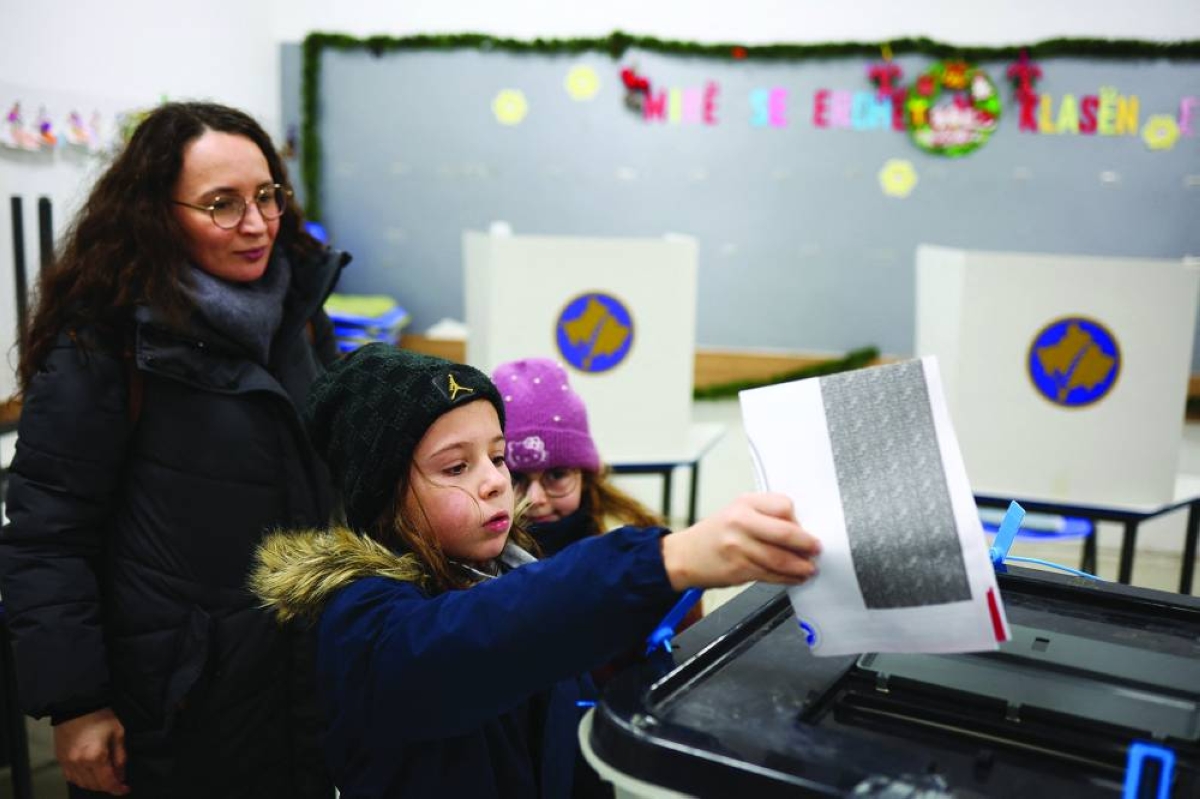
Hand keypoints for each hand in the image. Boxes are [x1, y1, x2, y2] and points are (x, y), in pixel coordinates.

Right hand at [54, 707, 129, 794]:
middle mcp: (79, 763)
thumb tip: (121, 773)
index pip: (107, 782)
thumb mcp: (118, 733)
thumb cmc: (99, 716)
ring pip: (81, 783)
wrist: (77, 705)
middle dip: (107, 786)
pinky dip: (81, 779)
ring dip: (94, 784)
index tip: (124, 789)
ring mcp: (68, 762)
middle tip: (117, 780)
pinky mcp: (60, 759)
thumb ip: (120, 756)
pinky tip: (89, 773)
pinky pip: (70, 777)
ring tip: (104, 776)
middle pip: (94, 785)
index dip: (118, 788)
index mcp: (96, 756)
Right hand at [660, 492, 820, 590]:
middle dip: (806, 545)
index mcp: (744, 503)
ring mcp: (738, 547)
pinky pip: (770, 575)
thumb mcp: (737, 512)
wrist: (684, 555)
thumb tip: (800, 530)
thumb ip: (766, 516)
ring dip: (800, 566)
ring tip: (809, 568)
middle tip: (816, 550)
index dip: (798, 520)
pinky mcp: (739, 569)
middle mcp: (740, 522)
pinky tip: (795, 577)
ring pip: (780, 558)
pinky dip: (787, 578)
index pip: (783, 506)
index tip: (806, 529)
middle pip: (785, 533)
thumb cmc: (715, 534)